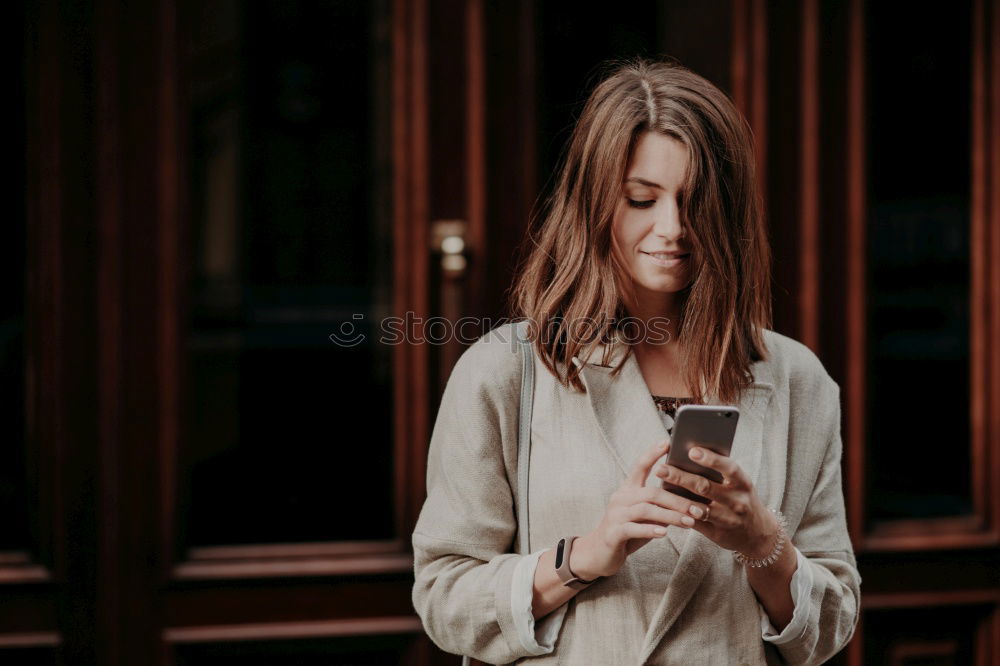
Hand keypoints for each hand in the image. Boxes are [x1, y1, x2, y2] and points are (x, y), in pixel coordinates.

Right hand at [571, 439, 709, 579]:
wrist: (600, 554)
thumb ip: (660, 505)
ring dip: (670, 516)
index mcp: (628, 489)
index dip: (652, 453)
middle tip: (698, 508)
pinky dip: (650, 530)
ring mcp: (615, 515)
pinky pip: (633, 528)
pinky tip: (664, 533)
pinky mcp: (613, 533)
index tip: (667, 442)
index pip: (639, 466)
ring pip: (645, 510)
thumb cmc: (628, 531)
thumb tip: (690, 499)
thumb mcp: (645, 515)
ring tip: (689, 522)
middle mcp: (620, 498)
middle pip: (651, 493)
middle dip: (677, 500)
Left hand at [654, 446, 777, 556]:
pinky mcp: (718, 534)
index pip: (729, 468)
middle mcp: (737, 501)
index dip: (711, 459)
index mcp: (743, 483)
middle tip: (660, 469)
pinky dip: (680, 515)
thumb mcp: (738, 484)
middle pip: (706, 487)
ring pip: (699, 508)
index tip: (691, 450)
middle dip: (681, 477)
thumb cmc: (740, 498)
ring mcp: (728, 519)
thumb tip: (689, 453)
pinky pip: (696, 524)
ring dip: (678, 499)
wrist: (758, 533)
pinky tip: (665, 507)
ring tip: (660, 488)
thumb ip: (720, 472)